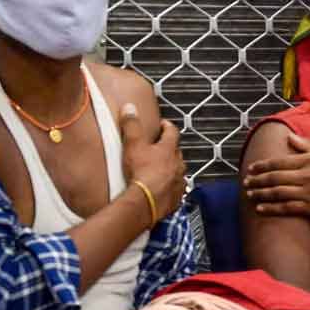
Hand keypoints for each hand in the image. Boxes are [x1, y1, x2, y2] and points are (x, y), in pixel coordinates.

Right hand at [120, 103, 185, 221]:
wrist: (147, 201)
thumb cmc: (141, 174)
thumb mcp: (133, 145)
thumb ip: (131, 125)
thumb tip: (129, 108)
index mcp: (169, 149)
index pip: (172, 132)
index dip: (167, 126)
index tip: (163, 124)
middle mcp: (178, 164)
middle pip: (176, 152)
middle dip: (168, 148)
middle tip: (158, 147)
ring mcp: (179, 180)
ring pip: (177, 170)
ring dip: (170, 168)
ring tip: (159, 169)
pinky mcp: (176, 196)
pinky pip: (176, 188)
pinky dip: (170, 186)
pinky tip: (162, 188)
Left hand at [243, 133, 309, 217]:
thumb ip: (308, 145)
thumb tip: (289, 138)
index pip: (279, 162)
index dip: (262, 165)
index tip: (251, 167)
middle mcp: (308, 176)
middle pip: (275, 178)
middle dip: (257, 180)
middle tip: (245, 182)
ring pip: (278, 193)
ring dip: (260, 194)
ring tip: (250, 194)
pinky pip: (288, 208)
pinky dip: (272, 208)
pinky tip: (261, 208)